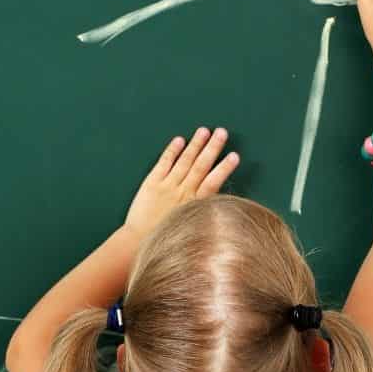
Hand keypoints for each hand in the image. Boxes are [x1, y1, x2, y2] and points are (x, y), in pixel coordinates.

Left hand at [124, 127, 239, 232]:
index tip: (235, 155)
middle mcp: (182, 192)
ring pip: (184, 161)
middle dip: (212, 147)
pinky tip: (180, 140)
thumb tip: (213, 197)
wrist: (137, 241)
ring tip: (204, 130)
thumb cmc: (165, 236)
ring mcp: (167, 186)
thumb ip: (201, 209)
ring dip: (195, 144)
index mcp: (194, 204)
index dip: (224, 167)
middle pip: (201, 165)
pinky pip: (164, 163)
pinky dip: (172, 151)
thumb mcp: (190, 225)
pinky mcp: (151, 183)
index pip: (213, 181)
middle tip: (222, 132)